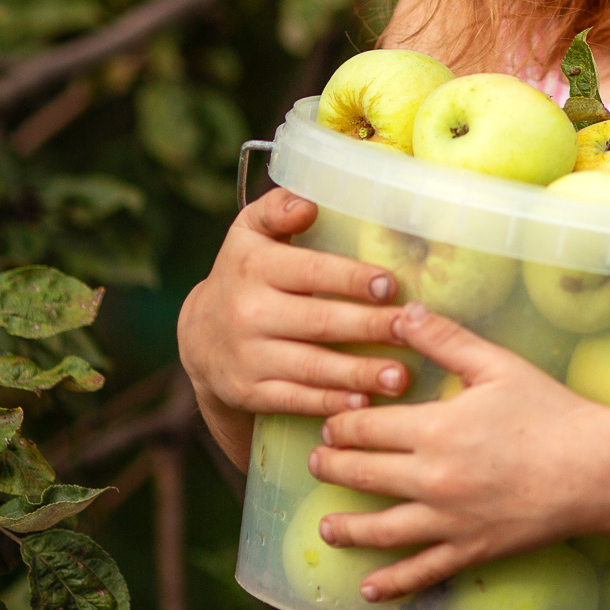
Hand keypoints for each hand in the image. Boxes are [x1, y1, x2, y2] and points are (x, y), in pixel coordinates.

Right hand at [176, 188, 414, 465]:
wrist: (197, 337)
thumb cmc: (245, 274)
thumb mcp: (249, 233)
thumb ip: (277, 209)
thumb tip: (309, 205)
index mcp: (254, 266)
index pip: (310, 271)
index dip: (351, 279)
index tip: (391, 285)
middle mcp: (248, 312)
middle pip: (319, 321)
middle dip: (369, 326)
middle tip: (411, 329)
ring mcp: (247, 356)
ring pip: (311, 366)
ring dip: (358, 373)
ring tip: (400, 376)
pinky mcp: (249, 392)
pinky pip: (294, 399)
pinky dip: (329, 403)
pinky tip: (363, 404)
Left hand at [306, 302, 609, 601]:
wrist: (596, 469)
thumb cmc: (551, 411)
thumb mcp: (497, 365)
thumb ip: (445, 338)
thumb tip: (403, 311)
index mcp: (433, 429)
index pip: (365, 428)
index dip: (340, 423)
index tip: (331, 421)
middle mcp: (431, 479)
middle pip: (362, 474)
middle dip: (333, 466)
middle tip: (318, 461)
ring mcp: (449, 520)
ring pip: (380, 530)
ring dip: (346, 528)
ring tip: (326, 526)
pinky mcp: (470, 549)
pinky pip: (422, 571)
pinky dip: (391, 583)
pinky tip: (367, 589)